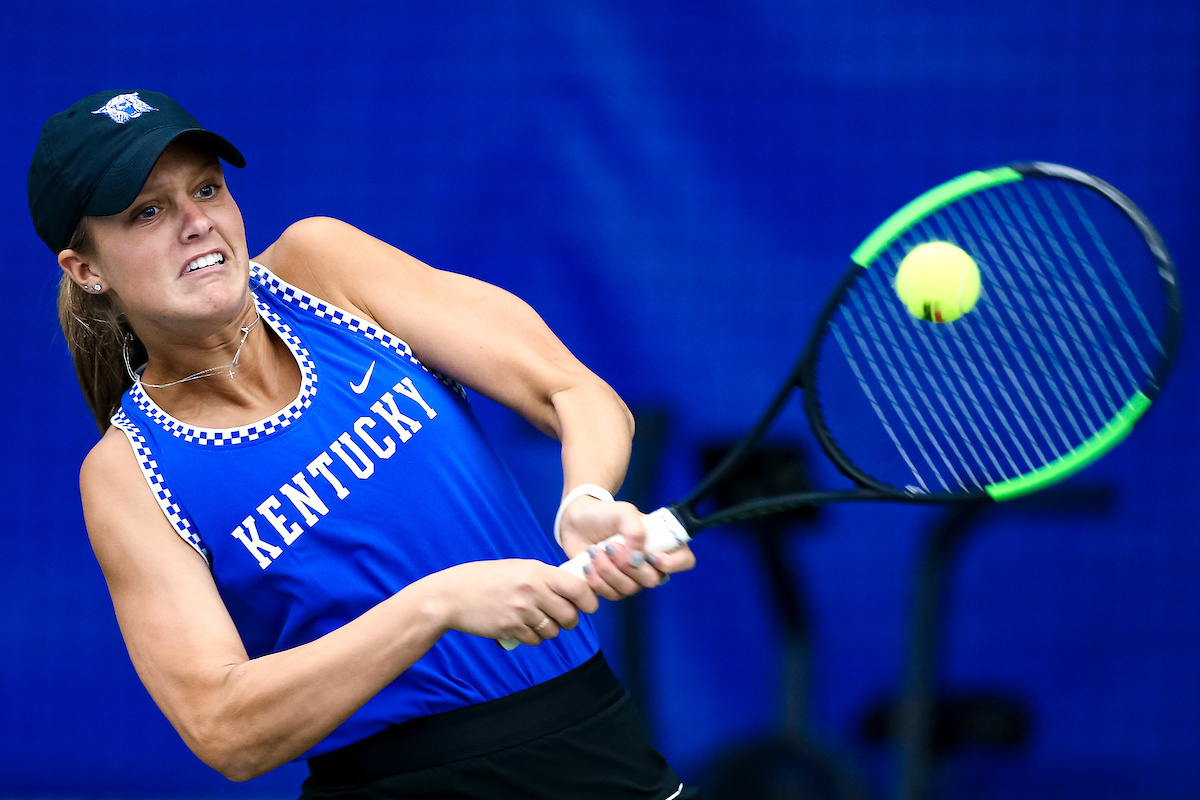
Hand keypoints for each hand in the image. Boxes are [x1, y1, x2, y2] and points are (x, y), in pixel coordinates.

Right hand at [420, 559, 597, 645]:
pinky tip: (520, 628)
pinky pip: (534, 640)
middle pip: (569, 615)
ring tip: (534, 622)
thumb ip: (544, 578)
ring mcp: (521, 611)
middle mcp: (532, 590)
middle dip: (568, 621)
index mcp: (537, 571)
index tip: (587, 606)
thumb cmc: (485, 580)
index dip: (588, 601)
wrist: (452, 595)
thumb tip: (572, 590)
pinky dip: (531, 638)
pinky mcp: (510, 628)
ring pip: (553, 631)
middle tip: (559, 618)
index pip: (578, 588)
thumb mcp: (518, 568)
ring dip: (548, 631)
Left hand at [558, 497, 695, 601]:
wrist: (577, 521)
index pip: (685, 560)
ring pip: (629, 589)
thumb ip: (636, 531)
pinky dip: (597, 581)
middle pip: (652, 580)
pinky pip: (611, 595)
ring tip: (594, 551)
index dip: (673, 563)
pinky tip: (588, 565)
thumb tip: (639, 559)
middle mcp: (650, 565)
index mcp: (661, 544)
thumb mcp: (624, 512)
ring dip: (608, 571)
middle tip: (610, 546)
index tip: (650, 555)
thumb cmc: (605, 514)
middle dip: (627, 565)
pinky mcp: (612, 587)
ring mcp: (631, 578)